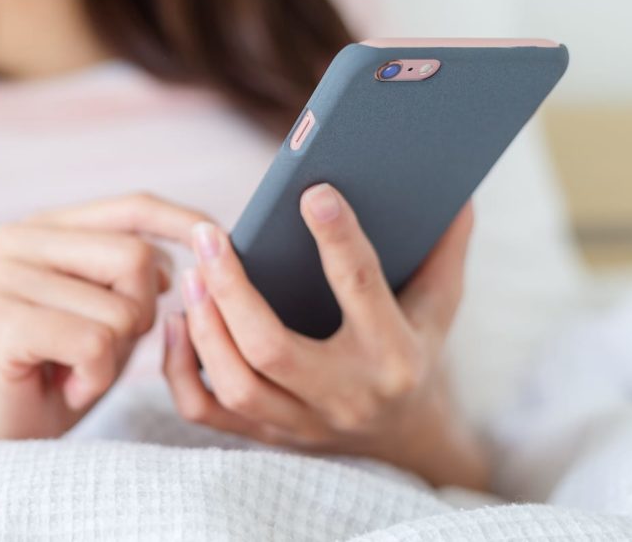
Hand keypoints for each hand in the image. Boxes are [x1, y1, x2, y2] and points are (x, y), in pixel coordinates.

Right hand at [0, 193, 209, 440]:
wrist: (3, 438)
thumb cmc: (65, 372)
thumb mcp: (114, 311)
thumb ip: (142, 271)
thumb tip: (202, 235)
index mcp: (44, 226)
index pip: (131, 207)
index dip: (182, 223)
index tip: (221, 240)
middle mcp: (15, 240)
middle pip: (135, 257)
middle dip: (141, 314)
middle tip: (103, 347)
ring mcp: (1, 278)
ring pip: (121, 307)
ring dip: (115, 354)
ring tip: (77, 369)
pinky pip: (94, 344)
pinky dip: (95, 379)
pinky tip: (67, 386)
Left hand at [163, 183, 486, 488]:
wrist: (407, 441)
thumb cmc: (416, 354)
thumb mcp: (440, 306)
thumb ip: (444, 249)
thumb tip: (456, 190)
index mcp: (395, 356)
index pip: (360, 290)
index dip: (338, 238)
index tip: (312, 192)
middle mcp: (346, 396)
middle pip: (272, 349)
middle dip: (233, 290)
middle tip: (209, 236)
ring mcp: (302, 423)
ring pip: (236, 384)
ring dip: (204, 327)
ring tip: (191, 273)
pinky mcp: (267, 435)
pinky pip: (207, 411)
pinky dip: (180, 369)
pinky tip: (175, 321)